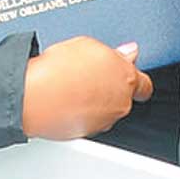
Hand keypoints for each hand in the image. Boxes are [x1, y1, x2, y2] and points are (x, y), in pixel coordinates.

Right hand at [19, 37, 151, 140]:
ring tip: (72, 84)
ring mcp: (102, 121)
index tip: (127, 73)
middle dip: (110, 87)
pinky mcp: (85, 133)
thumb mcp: (90, 45)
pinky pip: (87, 120)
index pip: (144, 84)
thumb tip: (127, 53)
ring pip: (105, 110)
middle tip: (89, 73)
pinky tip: (65, 99)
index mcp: (126, 79)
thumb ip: (115, 52)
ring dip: (95, 100)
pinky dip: (80, 112)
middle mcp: (120, 104)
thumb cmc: (60, 70)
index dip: (135, 77)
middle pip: (123, 96)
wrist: (35, 97)